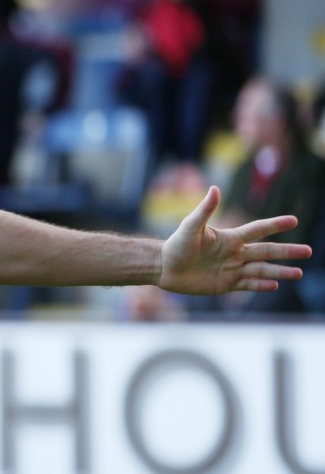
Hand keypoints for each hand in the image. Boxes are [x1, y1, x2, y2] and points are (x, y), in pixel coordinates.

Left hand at [158, 187, 312, 294]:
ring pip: (261, 270)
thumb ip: (204, 210)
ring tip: (298, 272)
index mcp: (229, 238)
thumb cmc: (176, 245)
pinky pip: (247, 284)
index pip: (257, 230)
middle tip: (308, 251)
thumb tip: (215, 188)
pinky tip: (275, 285)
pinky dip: (261, 285)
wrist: (163, 267)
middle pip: (266, 251)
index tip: (293, 220)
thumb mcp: (190, 226)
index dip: (274, 225)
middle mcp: (234, 253)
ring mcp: (231, 269)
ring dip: (279, 271)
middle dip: (287, 251)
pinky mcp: (225, 284)